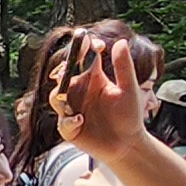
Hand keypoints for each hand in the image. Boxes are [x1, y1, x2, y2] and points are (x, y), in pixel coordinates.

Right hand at [66, 33, 149, 153]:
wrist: (128, 144)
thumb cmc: (130, 115)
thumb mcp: (129, 88)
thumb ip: (123, 66)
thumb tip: (121, 41)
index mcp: (93, 78)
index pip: (82, 58)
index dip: (82, 49)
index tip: (92, 46)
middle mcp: (79, 91)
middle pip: (62, 76)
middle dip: (61, 72)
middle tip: (65, 72)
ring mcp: (72, 109)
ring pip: (55, 97)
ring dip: (60, 96)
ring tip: (68, 99)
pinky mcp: (70, 128)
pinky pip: (63, 123)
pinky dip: (69, 121)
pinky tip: (81, 119)